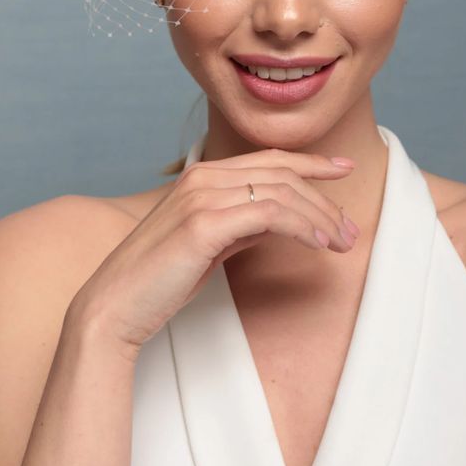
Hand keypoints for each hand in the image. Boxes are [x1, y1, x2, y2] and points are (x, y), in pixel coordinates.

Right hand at [66, 148, 357, 356]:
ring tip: (342, 242)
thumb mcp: (211, 242)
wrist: (115, 305)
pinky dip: (299, 225)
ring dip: (320, 216)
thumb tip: (283, 218)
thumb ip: (242, 223)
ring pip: (280, 191)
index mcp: (202, 174)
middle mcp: (203, 177)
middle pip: (282, 174)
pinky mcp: (203, 224)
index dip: (312, 162)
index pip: (270, 159)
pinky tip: (317, 243)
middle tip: (351, 230)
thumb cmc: (161, 278)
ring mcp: (202, 196)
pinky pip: (267, 213)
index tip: (345, 168)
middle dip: (324, 198)